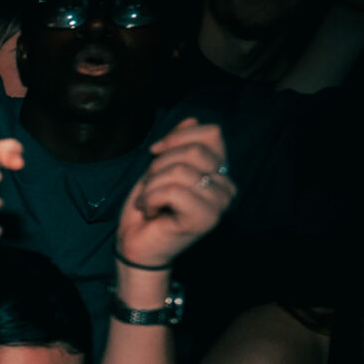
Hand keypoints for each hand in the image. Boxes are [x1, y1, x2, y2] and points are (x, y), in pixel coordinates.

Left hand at [114, 119, 233, 268]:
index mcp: (219, 172)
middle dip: (159, 165)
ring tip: (148, 201)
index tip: (154, 152)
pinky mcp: (206, 219)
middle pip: (194, 151)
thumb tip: (193, 118)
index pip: (212, 133)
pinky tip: (150, 211)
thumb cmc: (148, 208)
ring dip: (151, 185)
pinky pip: (174, 191)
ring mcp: (220, 204)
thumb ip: (178, 145)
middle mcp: (226, 187)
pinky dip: (151, 198)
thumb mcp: (159, 167)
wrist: (136, 245)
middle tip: (150, 187)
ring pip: (181, 171)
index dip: (178, 137)